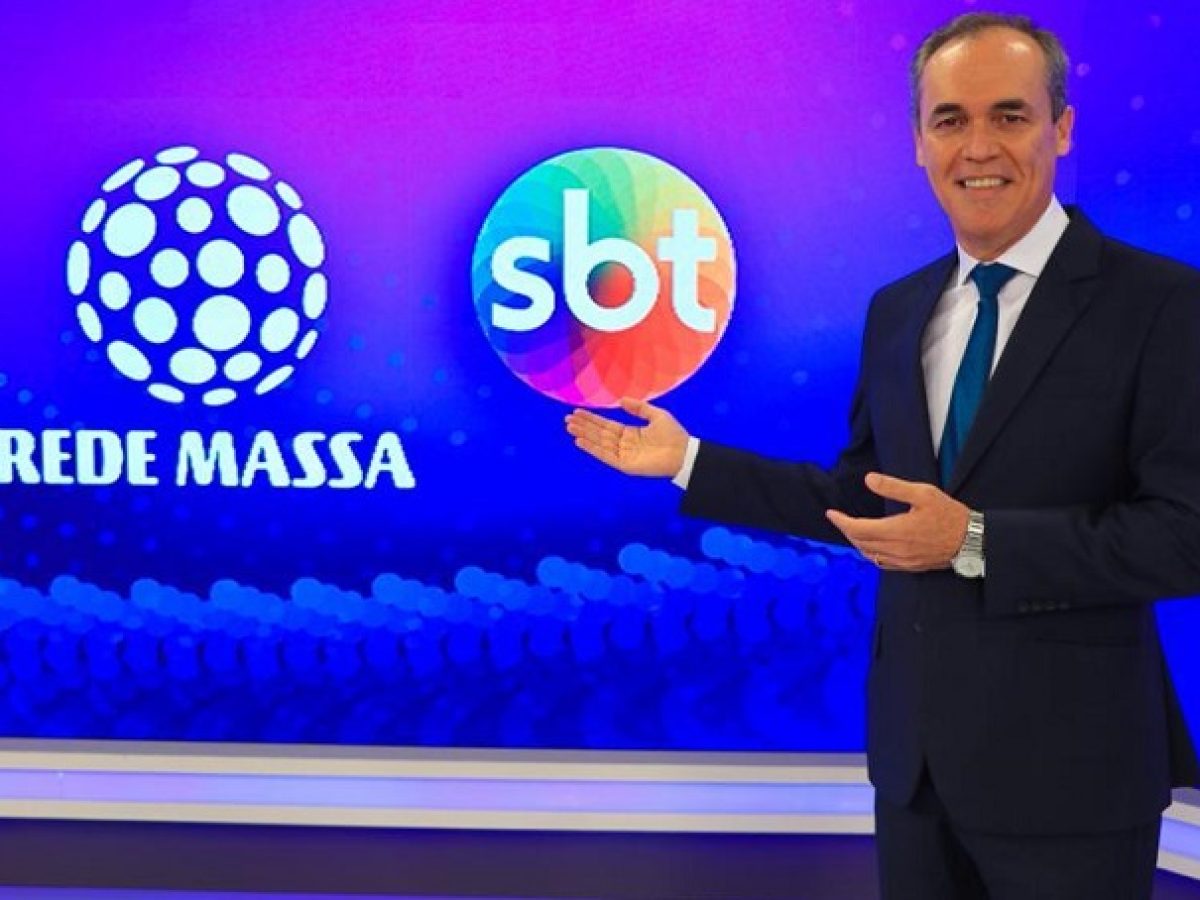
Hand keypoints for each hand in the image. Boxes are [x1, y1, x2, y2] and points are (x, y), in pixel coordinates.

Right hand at [565, 398, 689, 477]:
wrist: (683, 453)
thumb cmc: (673, 435)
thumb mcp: (656, 415)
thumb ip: (639, 408)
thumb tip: (621, 400)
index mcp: (630, 433)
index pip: (606, 425)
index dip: (592, 419)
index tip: (577, 411)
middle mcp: (624, 444)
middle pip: (599, 433)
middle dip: (583, 426)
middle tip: (567, 419)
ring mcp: (623, 455)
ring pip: (599, 443)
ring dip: (584, 435)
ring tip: (570, 427)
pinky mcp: (625, 465)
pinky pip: (605, 456)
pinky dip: (592, 449)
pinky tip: (580, 441)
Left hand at [825, 473, 968, 570]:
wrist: (972, 541)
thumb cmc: (950, 515)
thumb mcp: (923, 493)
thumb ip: (893, 487)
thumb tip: (869, 479)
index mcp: (897, 530)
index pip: (858, 529)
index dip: (841, 522)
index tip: (831, 513)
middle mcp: (896, 549)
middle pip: (860, 543)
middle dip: (846, 531)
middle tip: (839, 519)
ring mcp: (903, 561)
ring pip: (869, 555)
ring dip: (857, 543)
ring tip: (852, 530)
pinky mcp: (910, 567)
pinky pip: (882, 563)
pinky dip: (870, 553)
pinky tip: (871, 545)